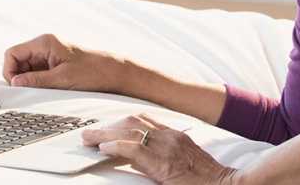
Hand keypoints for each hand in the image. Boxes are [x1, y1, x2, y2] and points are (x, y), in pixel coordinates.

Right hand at [3, 34, 123, 92]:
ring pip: (26, 68)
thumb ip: (36, 80)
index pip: (12, 53)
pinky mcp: (54, 63)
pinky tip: (47, 89)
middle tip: (29, 91)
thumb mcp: (62, 79)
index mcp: (44, 42)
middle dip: (19, 77)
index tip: (16, 86)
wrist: (114, 73)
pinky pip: (37, 72)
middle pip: (18, 61)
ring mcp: (49, 54)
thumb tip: (15, 83)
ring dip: (29, 81)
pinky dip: (38, 82)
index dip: (9, 70)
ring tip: (43, 90)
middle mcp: (44, 45)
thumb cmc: (92, 72)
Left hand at [82, 114, 238, 184]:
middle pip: (133, 122)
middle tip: (90, 132)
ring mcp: (167, 147)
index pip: (144, 121)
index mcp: (176, 136)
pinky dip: (115, 146)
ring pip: (129, 131)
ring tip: (88, 139)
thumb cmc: (211, 180)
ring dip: (105, 134)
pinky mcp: (163, 162)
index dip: (122, 124)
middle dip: (109, 126)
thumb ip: (171, 157)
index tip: (107, 128)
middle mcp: (170, 136)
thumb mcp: (189, 162)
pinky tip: (102, 148)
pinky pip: (134, 149)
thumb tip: (152, 162)